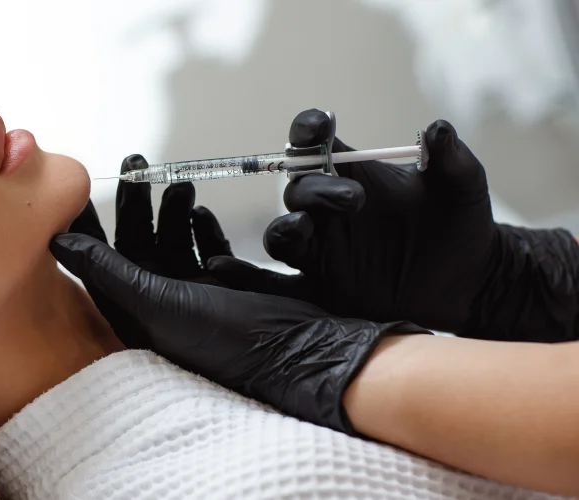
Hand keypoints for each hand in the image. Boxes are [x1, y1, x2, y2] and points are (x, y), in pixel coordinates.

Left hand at [68, 154, 233, 348]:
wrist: (299, 357)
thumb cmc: (223, 340)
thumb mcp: (156, 302)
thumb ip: (107, 269)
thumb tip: (57, 241)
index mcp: (136, 311)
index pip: (99, 260)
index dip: (87, 225)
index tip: (78, 189)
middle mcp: (161, 301)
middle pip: (137, 241)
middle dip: (136, 202)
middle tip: (136, 163)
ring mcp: (195, 292)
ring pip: (173, 238)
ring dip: (172, 209)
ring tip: (180, 185)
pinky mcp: (228, 283)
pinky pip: (206, 246)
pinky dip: (202, 227)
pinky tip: (201, 212)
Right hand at [208, 109, 578, 341]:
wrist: (469, 281)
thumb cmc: (461, 222)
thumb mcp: (463, 186)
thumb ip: (451, 157)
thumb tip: (438, 128)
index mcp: (350, 173)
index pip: (313, 143)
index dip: (308, 130)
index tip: (320, 126)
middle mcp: (324, 209)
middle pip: (297, 189)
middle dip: (316, 189)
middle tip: (355, 199)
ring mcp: (319, 249)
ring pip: (283, 234)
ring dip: (288, 228)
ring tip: (306, 228)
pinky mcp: (319, 287)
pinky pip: (277, 285)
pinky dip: (247, 280)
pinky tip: (225, 272)